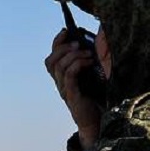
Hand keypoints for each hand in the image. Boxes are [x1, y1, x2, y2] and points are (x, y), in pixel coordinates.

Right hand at [45, 29, 101, 148]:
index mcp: (62, 77)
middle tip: (78, 43)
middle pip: (51, 61)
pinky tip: (89, 62)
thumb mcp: (93, 75)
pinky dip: (77, 64)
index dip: (56, 42)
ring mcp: (64, 89)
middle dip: (63, 48)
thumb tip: (96, 41)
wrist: (99, 120)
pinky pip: (69, 75)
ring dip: (73, 55)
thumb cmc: (98, 97)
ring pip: (59, 66)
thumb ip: (90, 61)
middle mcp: (60, 83)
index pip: (52, 56)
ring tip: (88, 53)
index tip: (66, 31)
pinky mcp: (72, 94)